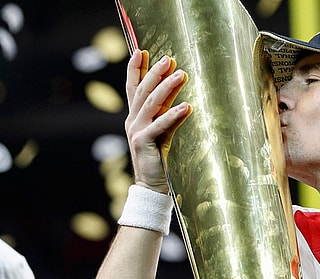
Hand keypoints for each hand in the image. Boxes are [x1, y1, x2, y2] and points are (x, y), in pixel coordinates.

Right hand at [124, 49, 191, 192]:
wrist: (151, 186)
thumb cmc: (159, 159)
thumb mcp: (164, 132)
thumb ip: (168, 115)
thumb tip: (182, 99)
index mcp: (135, 117)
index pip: (133, 88)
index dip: (135, 69)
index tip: (142, 51)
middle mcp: (133, 121)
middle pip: (143, 91)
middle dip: (155, 73)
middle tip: (169, 59)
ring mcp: (136, 131)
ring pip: (151, 104)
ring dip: (166, 88)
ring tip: (181, 75)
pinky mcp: (144, 143)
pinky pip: (160, 125)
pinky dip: (173, 115)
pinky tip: (186, 107)